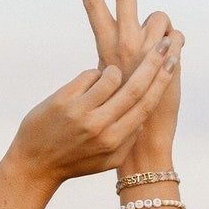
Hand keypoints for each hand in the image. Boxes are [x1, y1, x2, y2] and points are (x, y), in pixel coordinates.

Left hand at [2, 37, 181, 196]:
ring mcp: (80, 112)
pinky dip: (93, 76)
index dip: (162, 81)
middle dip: (153, 62)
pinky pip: (88, 75)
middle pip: (134, 87)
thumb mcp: (108, 161)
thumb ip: (129, 140)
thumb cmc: (76, 162)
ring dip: (115, 71)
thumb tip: (144, 116)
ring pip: (111, 76)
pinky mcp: (62, 100)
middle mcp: (99, 126)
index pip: (145, 105)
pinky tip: (87, 87)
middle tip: (163, 44)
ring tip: (110, 78)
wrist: (35, 164)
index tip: (173, 62)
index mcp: (115, 140)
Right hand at [77, 0, 181, 169]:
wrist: (138, 147)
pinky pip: (178, 39)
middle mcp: (121, 45)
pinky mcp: (166, 59)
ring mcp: (144, 53)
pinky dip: (178, 51)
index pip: (93, 4)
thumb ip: (123, 55)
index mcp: (105, 48)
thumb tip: (136, 41)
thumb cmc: (122, 116)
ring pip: (161, 19)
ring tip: (160, 57)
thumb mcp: (116, 82)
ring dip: (164, 33)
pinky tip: (171, 70)